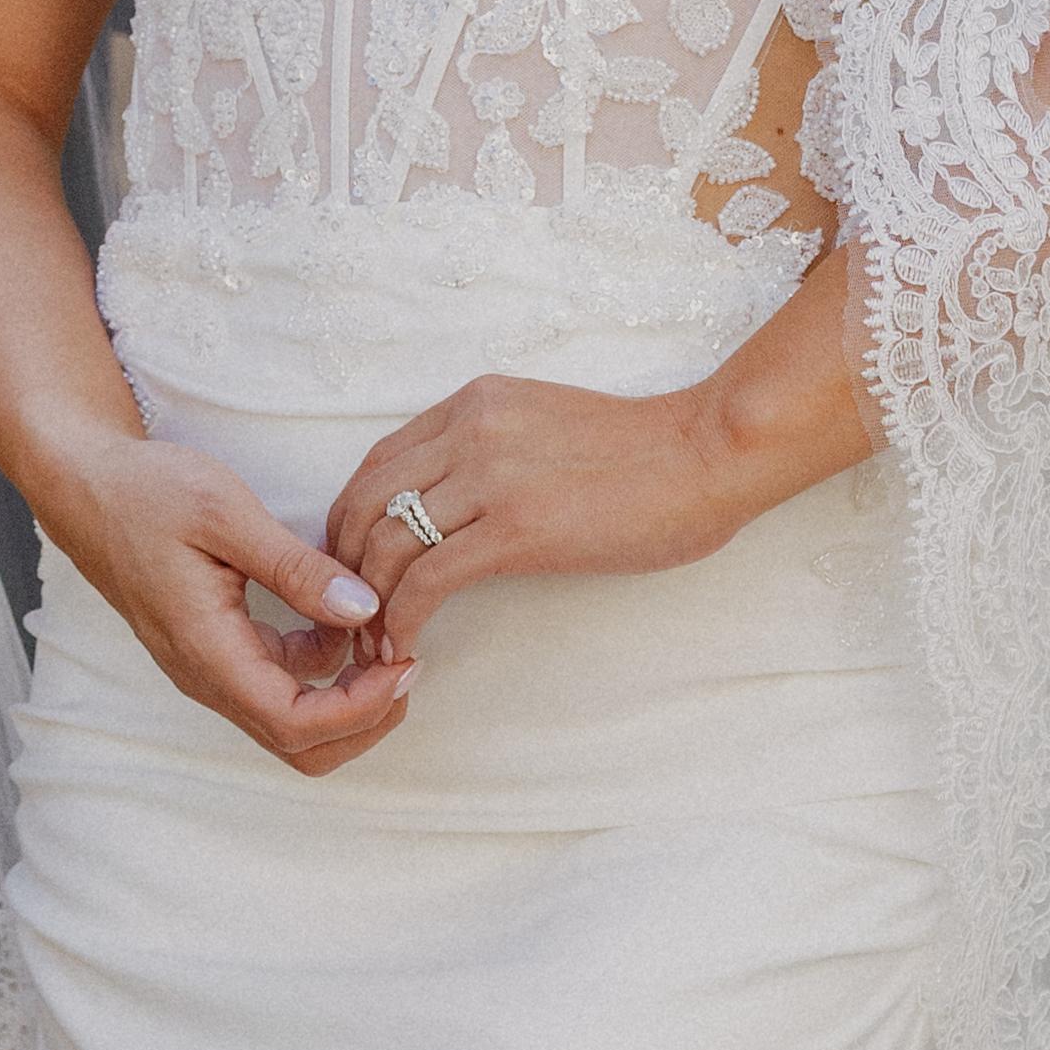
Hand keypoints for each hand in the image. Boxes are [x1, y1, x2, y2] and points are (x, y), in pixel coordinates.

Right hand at [45, 427, 413, 776]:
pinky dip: (321, 667)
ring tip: (383, 635)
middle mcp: (208, 676)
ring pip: (291, 720)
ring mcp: (210, 668)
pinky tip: (341, 617)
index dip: (362, 708)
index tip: (404, 662)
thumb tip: (363, 610)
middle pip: (299, 744)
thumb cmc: (145, 494)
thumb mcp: (226, 513)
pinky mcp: (216, 650)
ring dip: (347, 694)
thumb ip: (296, 567)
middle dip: (365, 719)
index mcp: (209, 652)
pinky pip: (277, 684)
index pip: (297, 723)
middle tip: (407, 665)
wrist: (85, 486)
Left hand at [325, 373, 748, 663]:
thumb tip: (456, 503)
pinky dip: (403, 619)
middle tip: (349, 615)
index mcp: (474, 403)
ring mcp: (489, 476)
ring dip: (367, 602)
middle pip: (364, 499)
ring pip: (384, 542)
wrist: (706, 453)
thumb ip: (493, 449)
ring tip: (375, 644)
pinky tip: (407, 646)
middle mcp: (468, 430)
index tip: (354, 568)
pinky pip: (427, 580)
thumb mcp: (545, 424)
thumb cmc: (643, 452)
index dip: (351, 521)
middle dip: (342, 564)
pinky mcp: (515, 528)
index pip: (377, 462)